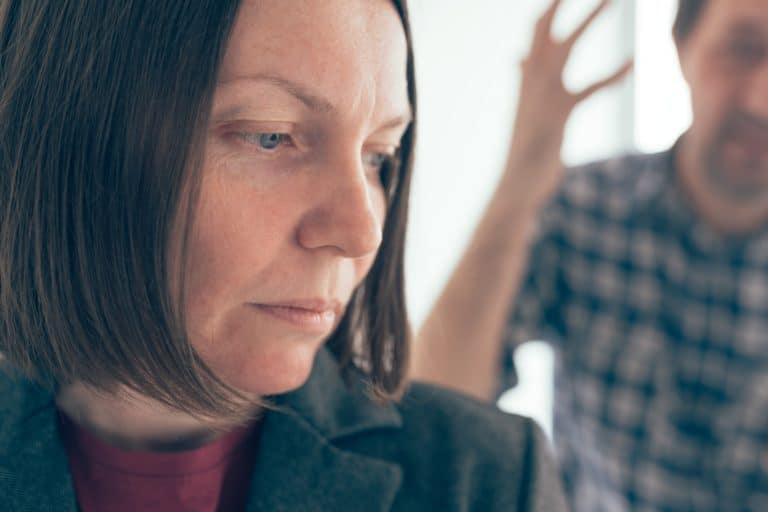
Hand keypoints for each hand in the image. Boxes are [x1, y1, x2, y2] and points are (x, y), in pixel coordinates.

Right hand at [502, 0, 632, 212]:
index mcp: (527, 77)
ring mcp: (544, 95)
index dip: (551, 7)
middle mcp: (532, 80)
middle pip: (547, 29)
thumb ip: (523, 79)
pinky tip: (634, 62)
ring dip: (591, 18)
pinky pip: (591, 88)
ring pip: (568, 46)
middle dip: (562, 1)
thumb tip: (517, 57)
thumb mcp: (524, 106)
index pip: (537, 30)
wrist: (515, 184)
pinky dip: (614, 74)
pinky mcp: (560, 114)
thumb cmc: (524, 146)